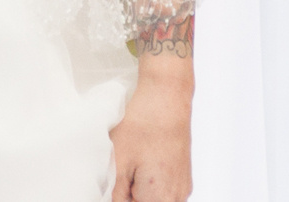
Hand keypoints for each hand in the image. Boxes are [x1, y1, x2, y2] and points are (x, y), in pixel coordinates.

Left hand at [110, 53, 192, 201]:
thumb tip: (106, 200)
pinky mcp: (181, 177)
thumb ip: (114, 193)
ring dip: (135, 191)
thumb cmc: (141, 125)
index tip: (111, 183)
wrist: (166, 97)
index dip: (117, 197)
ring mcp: (182, 188)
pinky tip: (137, 162)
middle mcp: (177, 198)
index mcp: (160, 198)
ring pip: (151, 198)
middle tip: (115, 173)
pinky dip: (146, 184)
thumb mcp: (118, 161)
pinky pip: (161, 191)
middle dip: (126, 195)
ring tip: (126, 166)